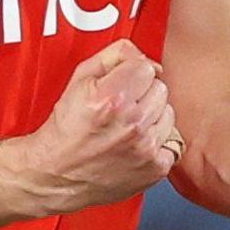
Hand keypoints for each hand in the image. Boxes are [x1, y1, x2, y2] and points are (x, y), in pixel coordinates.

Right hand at [13, 38, 179, 213]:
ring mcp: (146, 148)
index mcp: (113, 97)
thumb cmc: (66, 130)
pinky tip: (136, 144)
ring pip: (168, 113)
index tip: (120, 84)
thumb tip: (139, 54)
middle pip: (160, 88)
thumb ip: (113, 55)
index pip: (146, 67)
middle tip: (121, 106)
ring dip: (152, 116)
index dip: (131, 73)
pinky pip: (172, 142)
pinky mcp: (155, 168)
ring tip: (127, 125)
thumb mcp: (79, 80)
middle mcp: (132, 123)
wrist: (58, 174)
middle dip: (142, 93)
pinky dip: (157, 142)